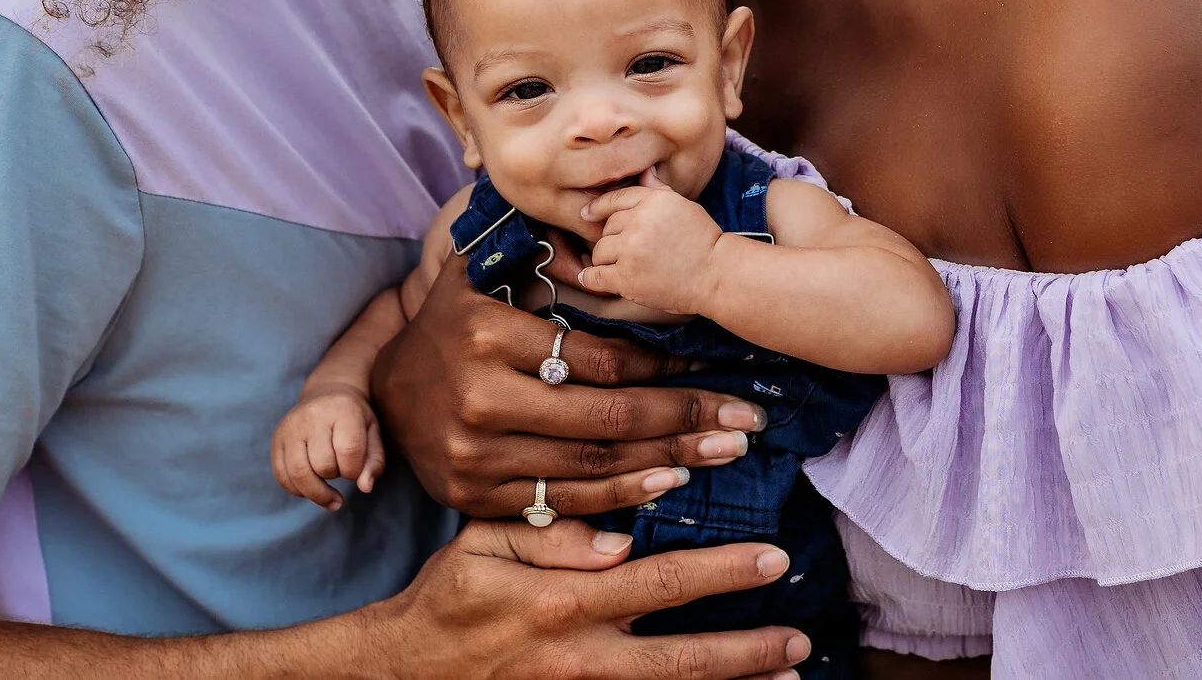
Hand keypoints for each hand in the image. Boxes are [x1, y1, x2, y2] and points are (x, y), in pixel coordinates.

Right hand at [273, 385, 384, 511]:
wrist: (326, 394)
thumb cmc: (354, 419)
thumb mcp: (372, 434)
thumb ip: (374, 462)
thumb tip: (365, 488)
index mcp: (342, 409)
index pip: (348, 452)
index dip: (355, 471)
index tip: (356, 469)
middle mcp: (312, 416)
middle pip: (323, 466)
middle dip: (335, 477)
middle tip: (341, 470)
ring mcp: (290, 427)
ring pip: (299, 474)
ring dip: (316, 493)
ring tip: (329, 497)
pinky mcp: (276, 440)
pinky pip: (282, 476)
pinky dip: (298, 490)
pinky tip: (311, 488)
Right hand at [363, 519, 807, 679]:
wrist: (401, 671)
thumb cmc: (448, 598)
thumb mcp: (485, 542)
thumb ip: (554, 536)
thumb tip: (622, 540)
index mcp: (564, 603)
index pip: (660, 583)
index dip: (721, 572)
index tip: (772, 558)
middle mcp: (580, 657)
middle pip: (681, 661)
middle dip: (747, 651)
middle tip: (800, 640)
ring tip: (788, 677)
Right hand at [370, 265, 766, 518]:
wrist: (387, 393)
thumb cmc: (453, 323)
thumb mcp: (481, 273)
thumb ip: (535, 248)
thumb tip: (605, 216)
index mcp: (487, 335)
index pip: (599, 360)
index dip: (664, 368)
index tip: (715, 367)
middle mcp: (480, 398)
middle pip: (605, 416)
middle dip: (684, 419)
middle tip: (744, 421)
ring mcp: (475, 456)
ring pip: (590, 463)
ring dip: (666, 461)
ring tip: (722, 452)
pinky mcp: (475, 497)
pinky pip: (561, 500)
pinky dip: (620, 497)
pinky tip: (667, 483)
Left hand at [577, 171, 726, 314]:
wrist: (716, 274)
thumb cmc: (703, 240)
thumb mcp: (683, 205)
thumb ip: (658, 190)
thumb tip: (645, 171)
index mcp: (652, 201)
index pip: (615, 199)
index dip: (598, 207)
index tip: (587, 213)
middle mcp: (638, 222)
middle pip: (606, 228)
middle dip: (612, 239)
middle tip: (626, 250)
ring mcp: (630, 250)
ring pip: (599, 251)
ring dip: (605, 260)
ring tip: (619, 266)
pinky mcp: (626, 278)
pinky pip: (596, 276)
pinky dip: (590, 278)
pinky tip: (589, 278)